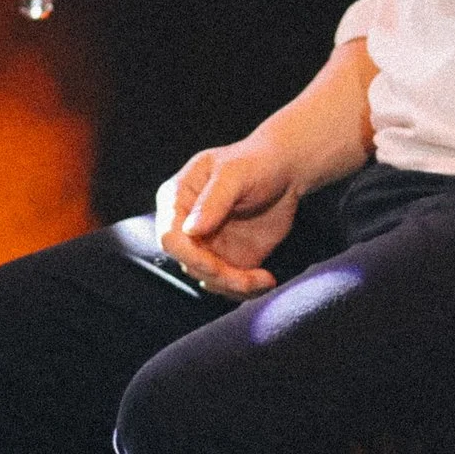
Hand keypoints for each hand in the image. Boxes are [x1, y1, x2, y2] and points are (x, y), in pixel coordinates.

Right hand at [153, 135, 302, 298]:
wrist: (284, 171)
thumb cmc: (255, 163)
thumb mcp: (234, 174)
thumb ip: (213, 200)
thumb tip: (190, 230)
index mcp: (177, 198)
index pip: (170, 237)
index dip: (190, 256)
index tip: (215, 267)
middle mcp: (187, 225)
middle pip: (189, 263)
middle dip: (218, 276)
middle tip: (251, 279)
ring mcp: (207, 244)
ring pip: (208, 279)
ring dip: (234, 286)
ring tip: (264, 279)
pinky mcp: (228, 259)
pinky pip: (229, 284)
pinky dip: (246, 290)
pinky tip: (266, 279)